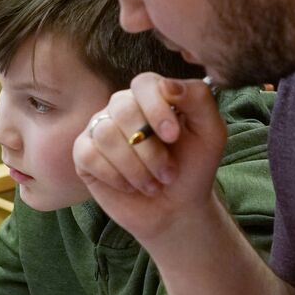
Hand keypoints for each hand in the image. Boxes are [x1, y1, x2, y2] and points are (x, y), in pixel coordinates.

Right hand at [72, 74, 227, 246]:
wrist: (176, 210)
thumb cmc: (193, 169)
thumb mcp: (210, 133)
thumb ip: (198, 99)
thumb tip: (168, 84)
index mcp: (151, 96)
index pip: (144, 84)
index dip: (156, 109)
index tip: (173, 137)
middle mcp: (122, 108)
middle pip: (123, 109)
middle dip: (149, 149)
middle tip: (168, 173)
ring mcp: (100, 129)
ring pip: (106, 134)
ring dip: (135, 167)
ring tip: (152, 184)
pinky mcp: (84, 155)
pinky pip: (89, 155)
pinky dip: (114, 176)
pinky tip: (129, 187)